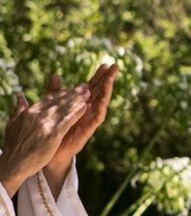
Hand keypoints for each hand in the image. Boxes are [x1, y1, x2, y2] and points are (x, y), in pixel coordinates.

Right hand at [0, 84, 90, 197]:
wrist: (13, 164)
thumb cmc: (13, 147)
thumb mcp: (13, 124)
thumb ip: (18, 109)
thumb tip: (19, 96)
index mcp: (29, 113)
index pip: (48, 100)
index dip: (61, 93)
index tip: (71, 88)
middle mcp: (37, 116)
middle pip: (58, 102)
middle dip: (72, 93)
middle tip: (84, 86)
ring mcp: (45, 125)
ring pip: (64, 109)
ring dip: (77, 100)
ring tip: (88, 93)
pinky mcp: (52, 135)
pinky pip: (67, 121)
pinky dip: (76, 113)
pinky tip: (85, 107)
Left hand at [42, 64, 118, 196]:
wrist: (49, 151)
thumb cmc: (53, 129)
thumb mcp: (53, 106)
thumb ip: (55, 92)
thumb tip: (55, 74)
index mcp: (81, 103)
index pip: (92, 86)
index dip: (98, 76)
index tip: (105, 64)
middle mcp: (88, 109)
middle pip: (100, 91)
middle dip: (108, 79)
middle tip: (115, 66)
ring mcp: (89, 119)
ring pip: (101, 102)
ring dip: (107, 90)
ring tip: (111, 79)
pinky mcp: (88, 130)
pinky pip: (96, 117)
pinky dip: (99, 108)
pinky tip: (102, 100)